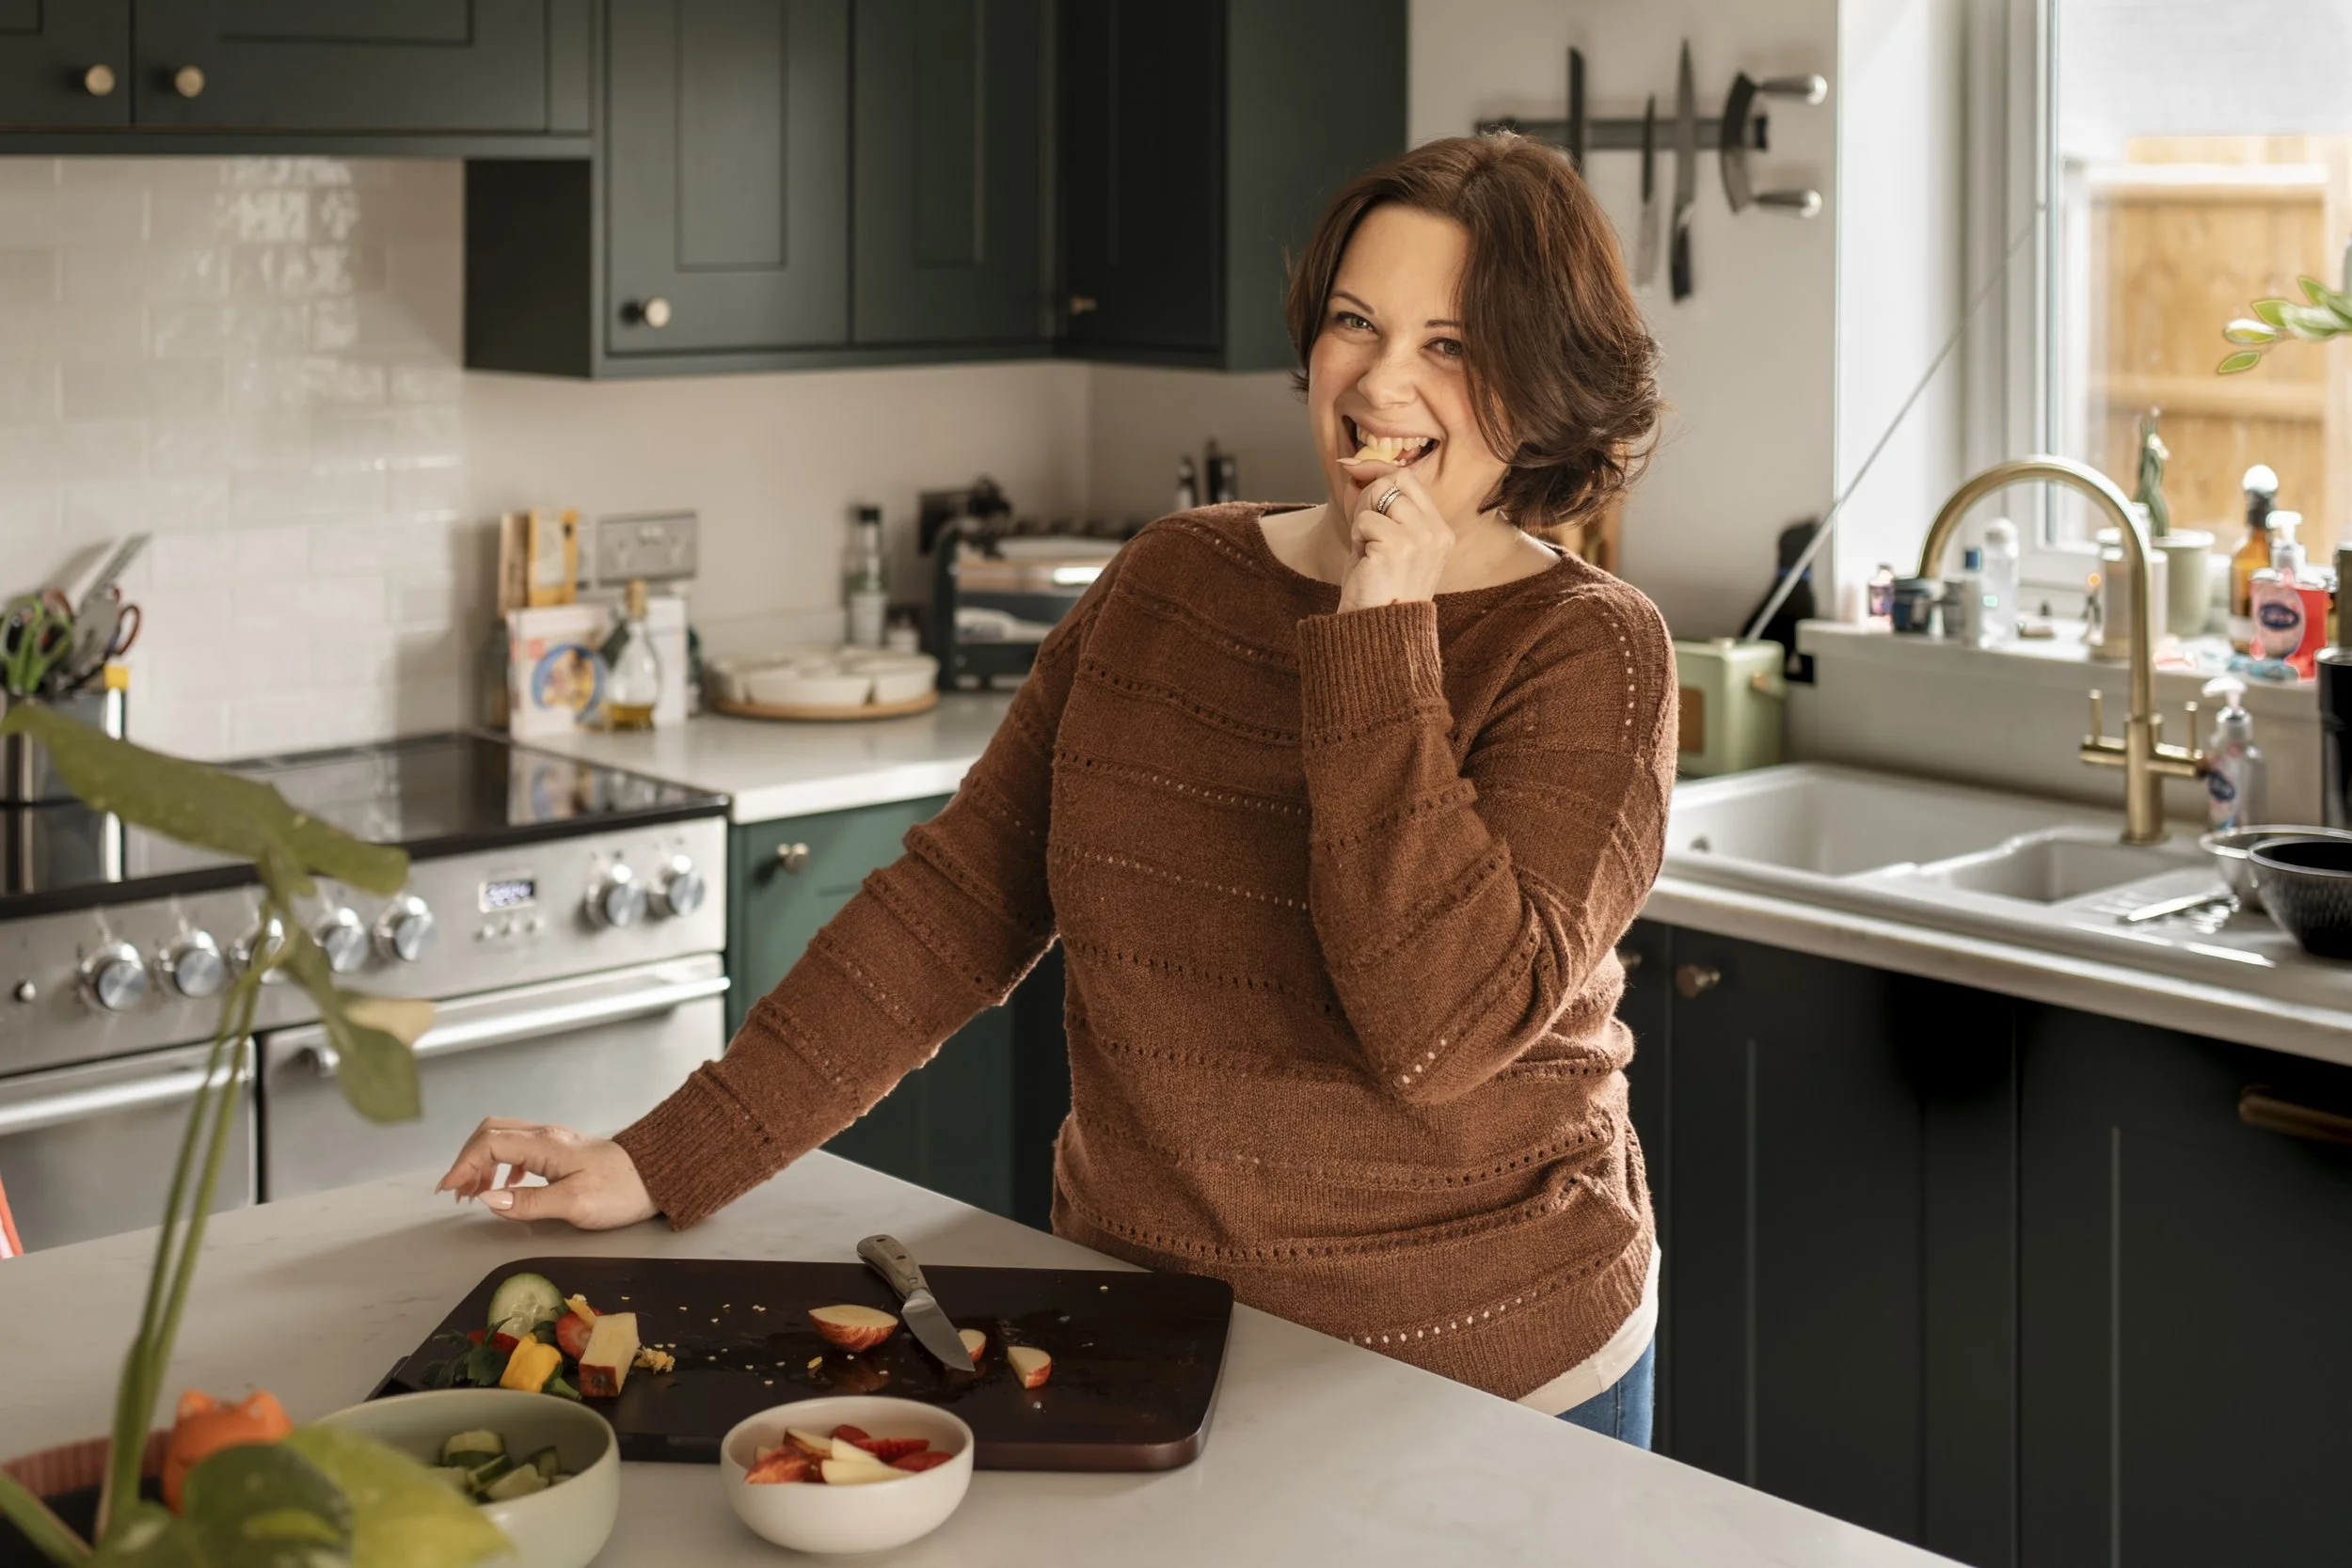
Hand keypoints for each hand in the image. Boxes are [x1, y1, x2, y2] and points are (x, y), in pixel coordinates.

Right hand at [434, 1118, 657, 1229]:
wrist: (659, 1174)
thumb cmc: (622, 1190)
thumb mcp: (574, 1203)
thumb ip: (528, 1202)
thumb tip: (487, 1201)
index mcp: (545, 1145)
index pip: (488, 1144)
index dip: (462, 1166)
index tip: (449, 1190)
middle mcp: (546, 1136)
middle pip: (490, 1134)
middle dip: (467, 1160)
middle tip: (458, 1192)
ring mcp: (554, 1141)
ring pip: (503, 1139)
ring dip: (482, 1162)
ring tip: (475, 1193)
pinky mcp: (562, 1151)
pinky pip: (519, 1148)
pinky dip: (501, 1165)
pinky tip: (506, 1187)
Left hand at [1334, 460, 1453, 612]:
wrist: (1376, 631)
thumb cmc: (1376, 591)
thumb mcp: (1383, 543)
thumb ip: (1376, 507)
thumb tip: (1354, 470)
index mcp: (1440, 532)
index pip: (1409, 480)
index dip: (1378, 471)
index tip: (1351, 469)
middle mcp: (1436, 533)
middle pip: (1394, 481)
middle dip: (1369, 498)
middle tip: (1364, 533)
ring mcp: (1420, 539)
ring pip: (1379, 495)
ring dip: (1362, 521)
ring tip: (1367, 550)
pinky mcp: (1398, 546)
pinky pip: (1365, 519)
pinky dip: (1357, 537)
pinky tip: (1366, 561)